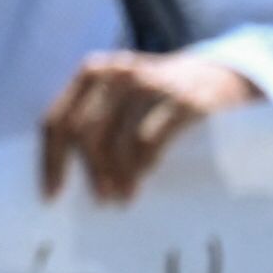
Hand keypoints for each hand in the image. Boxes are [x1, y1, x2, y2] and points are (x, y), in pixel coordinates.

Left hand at [37, 50, 255, 203]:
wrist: (221, 75)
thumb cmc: (158, 97)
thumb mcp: (121, 96)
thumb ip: (92, 118)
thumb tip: (64, 174)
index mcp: (93, 73)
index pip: (57, 120)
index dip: (51, 160)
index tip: (52, 195)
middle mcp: (119, 73)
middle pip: (85, 131)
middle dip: (89, 171)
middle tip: (99, 199)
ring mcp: (152, 84)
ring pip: (118, 139)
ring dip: (117, 175)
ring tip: (122, 197)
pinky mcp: (183, 100)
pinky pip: (150, 140)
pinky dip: (142, 166)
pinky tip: (142, 180)